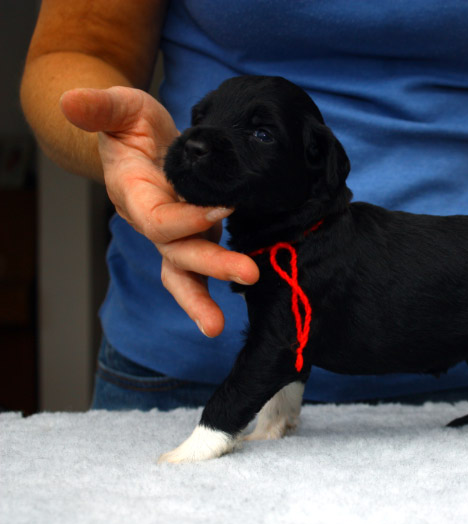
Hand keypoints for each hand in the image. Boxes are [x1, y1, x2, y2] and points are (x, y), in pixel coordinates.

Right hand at [60, 86, 258, 336]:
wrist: (141, 140)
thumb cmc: (130, 125)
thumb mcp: (121, 108)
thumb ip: (101, 107)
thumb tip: (69, 100)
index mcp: (135, 197)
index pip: (158, 219)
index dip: (187, 219)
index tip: (223, 207)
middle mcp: (155, 222)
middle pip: (179, 254)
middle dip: (213, 266)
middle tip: (248, 274)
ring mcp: (178, 232)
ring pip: (186, 272)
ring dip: (204, 297)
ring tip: (217, 328)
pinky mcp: (198, 231)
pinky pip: (205, 262)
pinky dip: (220, 279)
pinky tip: (247, 291)